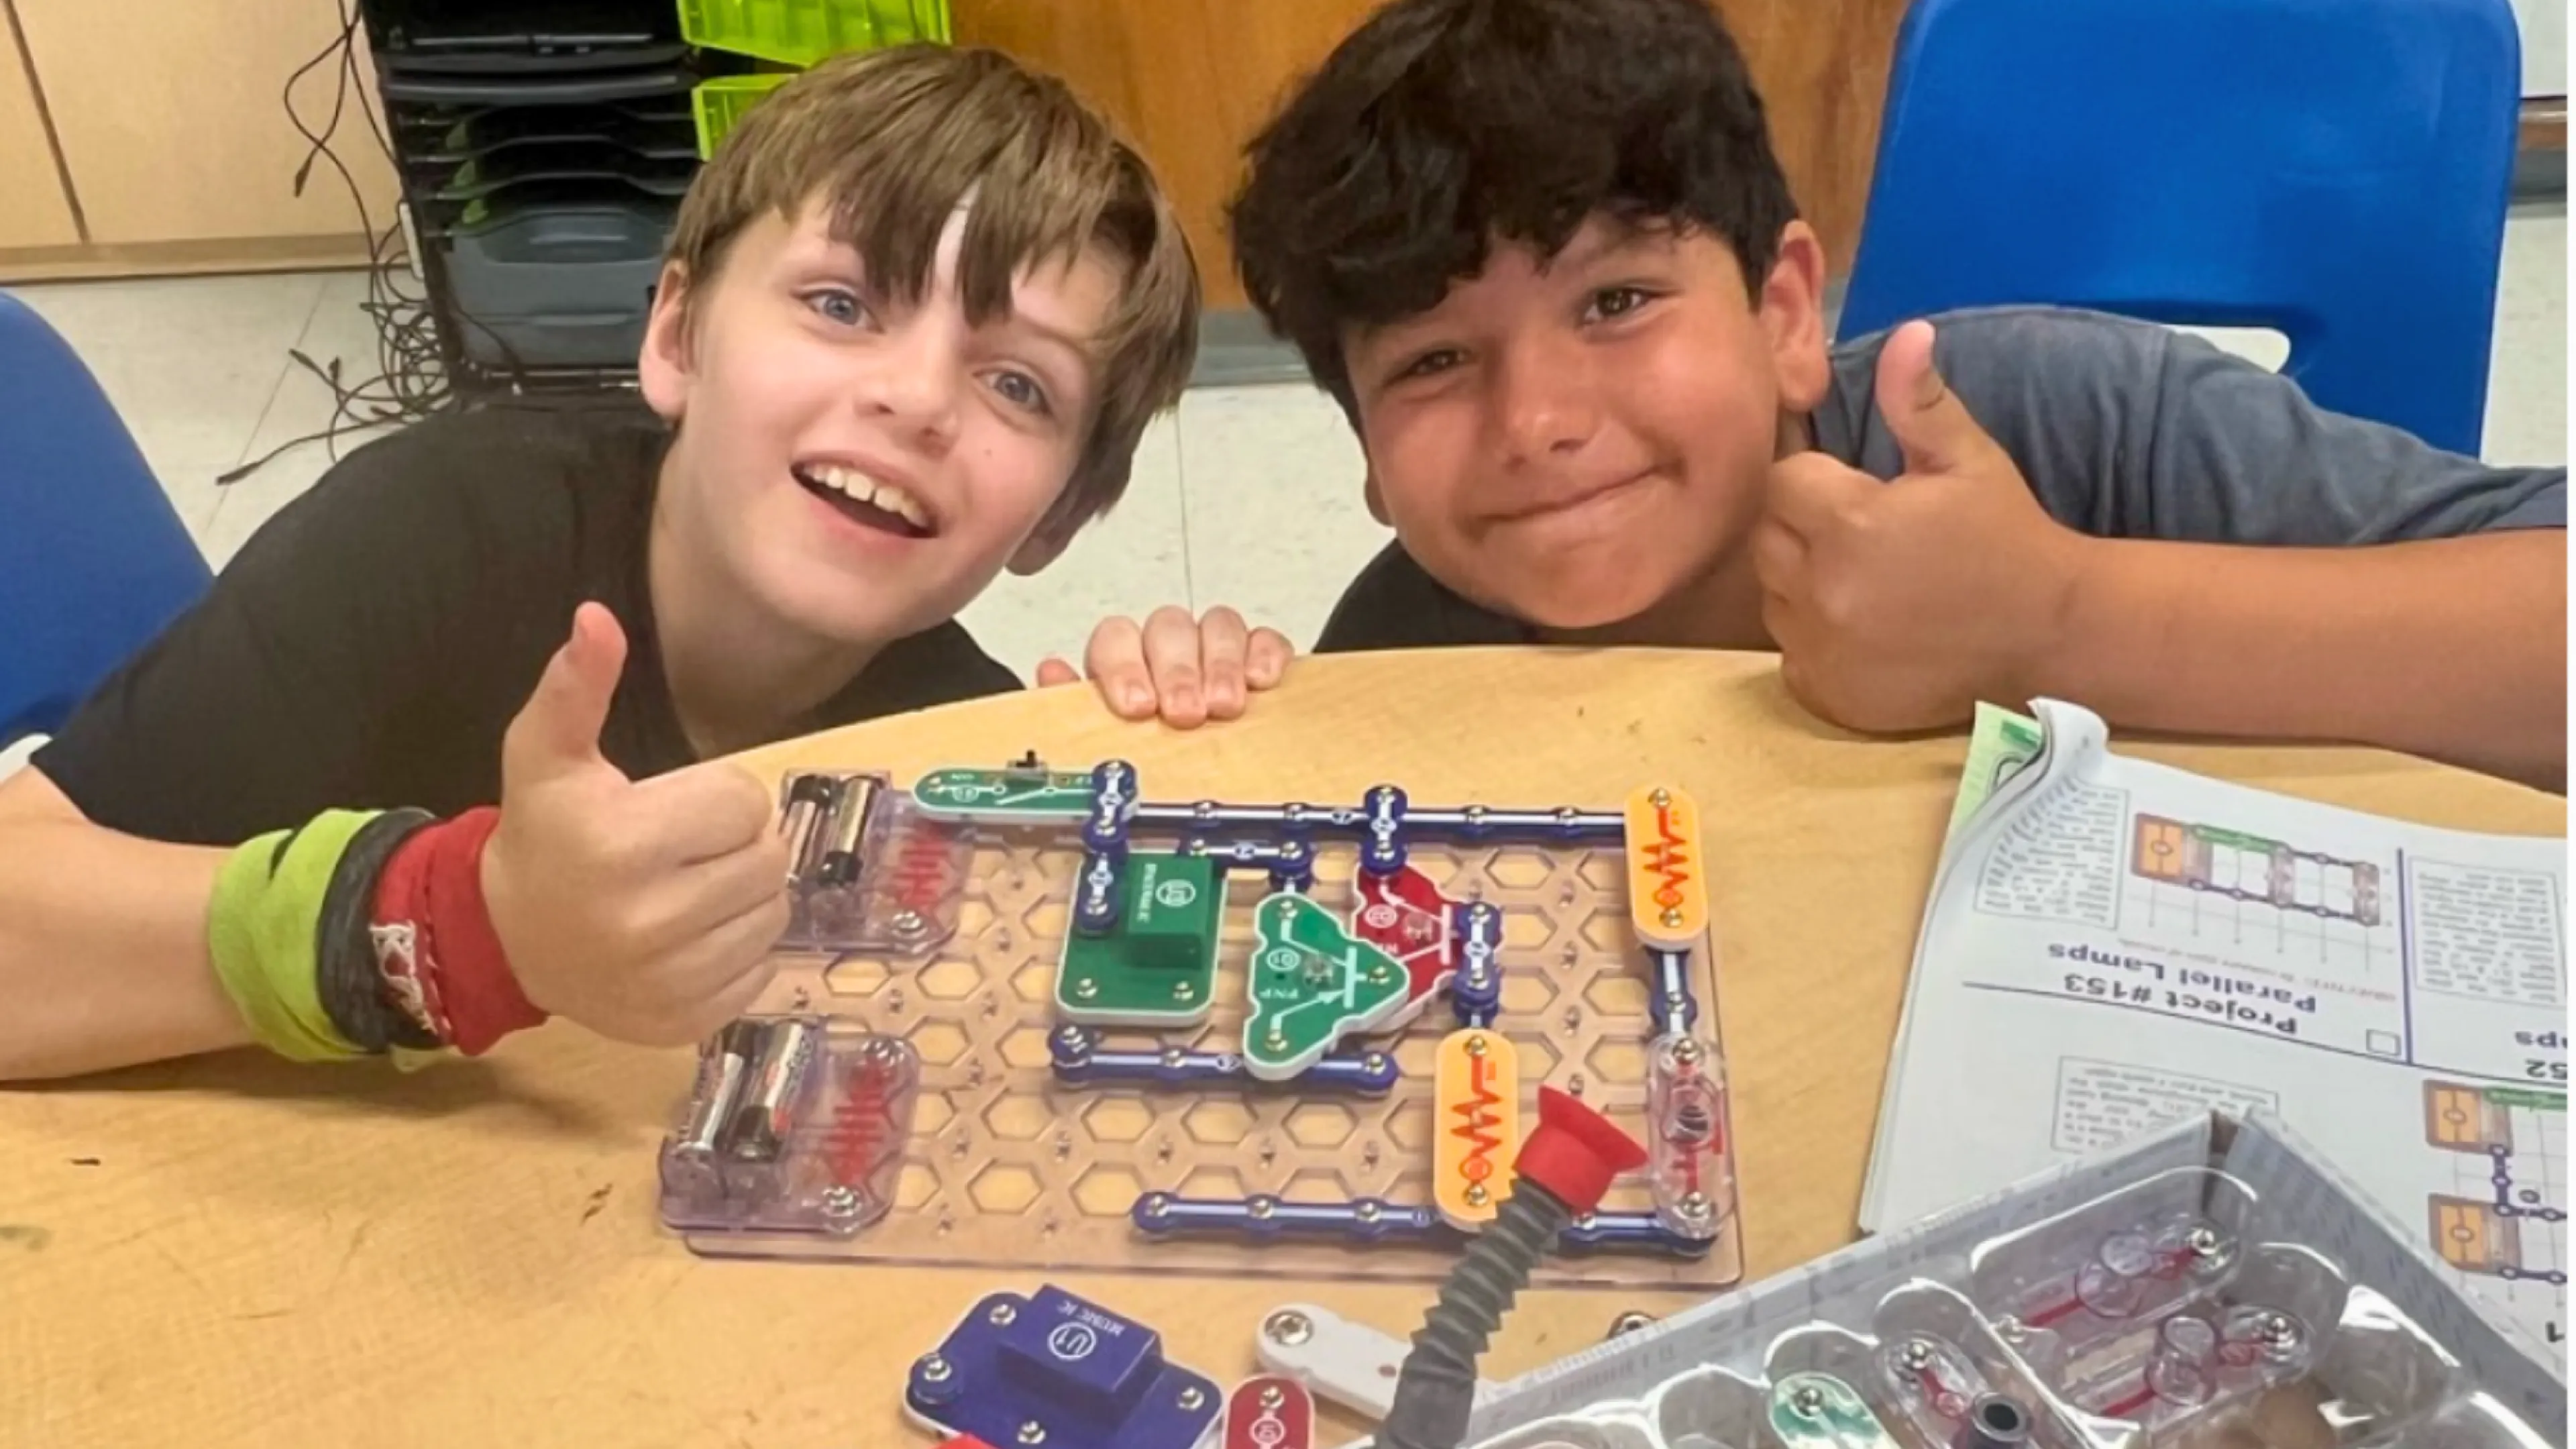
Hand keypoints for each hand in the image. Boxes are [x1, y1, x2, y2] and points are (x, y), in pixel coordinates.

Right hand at [480, 604, 790, 1045]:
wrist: (507, 937)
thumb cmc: (543, 833)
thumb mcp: (546, 754)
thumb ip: (576, 687)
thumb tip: (598, 618)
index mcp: (620, 844)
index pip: (746, 801)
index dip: (722, 796)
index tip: (679, 806)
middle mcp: (647, 920)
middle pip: (770, 859)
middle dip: (742, 843)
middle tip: (694, 846)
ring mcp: (667, 981)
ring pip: (775, 914)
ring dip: (750, 894)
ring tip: (697, 886)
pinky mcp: (685, 1023)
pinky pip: (763, 972)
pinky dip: (743, 949)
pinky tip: (696, 935)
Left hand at [1036, 605, 1294, 727]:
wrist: (1208, 775)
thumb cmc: (1150, 751)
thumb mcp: (1102, 737)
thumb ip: (1073, 706)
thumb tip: (1050, 671)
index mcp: (1122, 663)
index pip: (1114, 638)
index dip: (1124, 668)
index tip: (1137, 707)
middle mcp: (1166, 647)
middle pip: (1169, 628)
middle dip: (1177, 672)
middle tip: (1185, 713)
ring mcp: (1214, 647)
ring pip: (1217, 624)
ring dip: (1222, 665)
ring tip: (1226, 707)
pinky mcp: (1259, 656)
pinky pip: (1264, 637)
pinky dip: (1265, 654)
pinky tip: (1262, 682)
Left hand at [1754, 320, 2093, 732]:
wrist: (2048, 633)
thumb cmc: (2006, 537)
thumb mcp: (1968, 460)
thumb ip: (1919, 401)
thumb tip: (1906, 332)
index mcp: (1851, 523)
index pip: (1784, 481)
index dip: (1815, 481)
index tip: (1857, 491)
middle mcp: (1823, 589)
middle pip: (1768, 537)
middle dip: (1802, 527)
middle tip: (1861, 535)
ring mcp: (1821, 647)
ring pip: (1772, 596)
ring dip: (1802, 583)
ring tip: (1864, 580)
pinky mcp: (1827, 692)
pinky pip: (1789, 651)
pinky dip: (1813, 639)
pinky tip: (1863, 627)